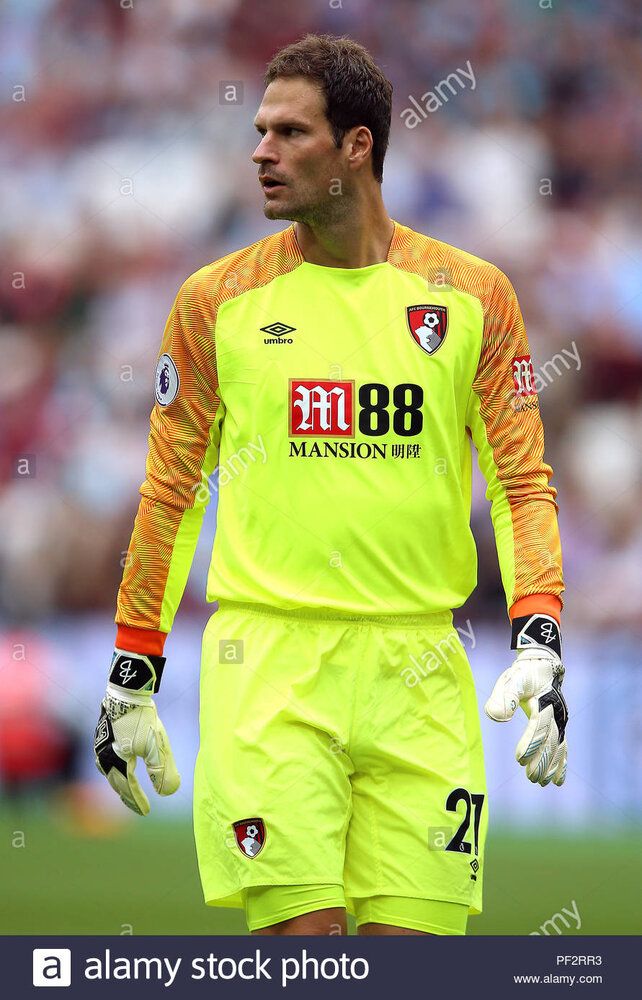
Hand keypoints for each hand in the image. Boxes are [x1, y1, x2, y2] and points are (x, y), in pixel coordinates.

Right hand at [94, 650, 179, 814]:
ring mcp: (100, 746)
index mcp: (117, 763)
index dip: (137, 800)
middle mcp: (104, 758)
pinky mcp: (102, 735)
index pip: (129, 787)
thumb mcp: (156, 745)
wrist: (126, 691)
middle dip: (127, 796)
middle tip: (137, 806)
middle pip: (117, 782)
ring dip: (118, 784)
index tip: (146, 812)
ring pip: (109, 772)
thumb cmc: (141, 719)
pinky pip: (106, 760)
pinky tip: (117, 767)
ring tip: (126, 791)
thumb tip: (168, 793)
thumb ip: (162, 770)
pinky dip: (114, 769)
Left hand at [484, 647, 567, 786]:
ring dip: (551, 766)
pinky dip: (561, 764)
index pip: (538, 726)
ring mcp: (560, 720)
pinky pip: (563, 746)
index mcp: (543, 701)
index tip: (519, 760)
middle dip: (542, 760)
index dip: (531, 744)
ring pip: (558, 746)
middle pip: (550, 740)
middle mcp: (556, 712)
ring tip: (541, 783)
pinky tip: (558, 780)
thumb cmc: (522, 674)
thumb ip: (503, 697)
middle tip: (531, 778)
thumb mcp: (510, 680)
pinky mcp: (560, 725)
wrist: (541, 666)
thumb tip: (496, 717)